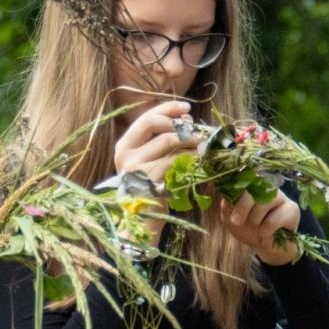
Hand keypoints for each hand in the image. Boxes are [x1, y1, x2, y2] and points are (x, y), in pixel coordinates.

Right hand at [113, 99, 195, 240]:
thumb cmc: (152, 188)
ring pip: (168, 141)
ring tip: (203, 143)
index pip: (145, 117)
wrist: (143, 220)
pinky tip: (200, 157)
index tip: (187, 108)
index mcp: (124, 146)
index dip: (167, 108)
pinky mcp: (149, 179)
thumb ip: (160, 141)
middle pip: (154, 124)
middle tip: (196, 128)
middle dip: (178, 122)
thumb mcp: (150, 161)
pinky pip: (175, 159)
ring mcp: (135, 167)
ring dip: (190, 139)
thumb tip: (186, 119)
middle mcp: (125, 154)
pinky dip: (191, 155)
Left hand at [217, 190, 301, 265]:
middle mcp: (266, 187)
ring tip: (257, 227)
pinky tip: (267, 233)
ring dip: (255, 220)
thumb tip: (227, 195)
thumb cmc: (248, 229)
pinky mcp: (292, 209)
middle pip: (254, 188)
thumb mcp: (231, 220)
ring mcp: (280, 196)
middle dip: (242, 207)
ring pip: (264, 203)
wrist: (266, 247)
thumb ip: (227, 206)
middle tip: (236, 221)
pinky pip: (273, 220)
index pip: (243, 180)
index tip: (228, 209)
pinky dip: (265, 231)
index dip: (234, 192)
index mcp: (251, 187)